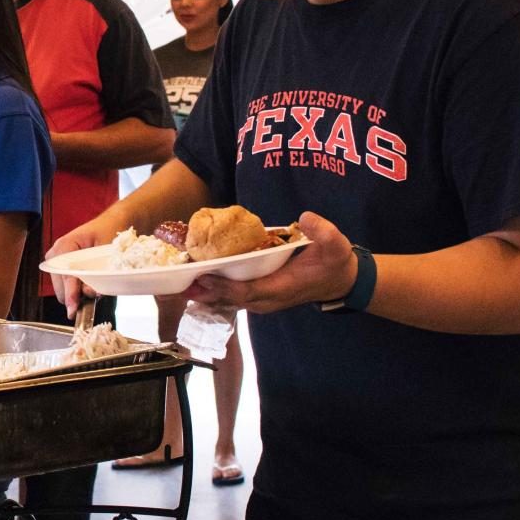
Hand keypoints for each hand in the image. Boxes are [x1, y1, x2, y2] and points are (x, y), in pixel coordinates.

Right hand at [46, 213, 126, 316]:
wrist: (114, 223)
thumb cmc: (110, 230)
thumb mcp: (106, 250)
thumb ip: (97, 272)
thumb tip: (90, 292)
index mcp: (63, 246)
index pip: (64, 275)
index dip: (70, 293)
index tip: (73, 308)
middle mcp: (56, 256)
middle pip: (60, 287)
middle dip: (76, 296)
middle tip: (96, 294)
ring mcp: (59, 264)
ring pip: (64, 290)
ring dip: (79, 295)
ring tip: (96, 287)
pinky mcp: (65, 270)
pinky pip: (69, 288)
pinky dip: (80, 292)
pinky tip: (91, 287)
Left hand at [187, 210, 356, 313]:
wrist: (340, 279)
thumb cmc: (334, 262)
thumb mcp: (336, 244)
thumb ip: (323, 231)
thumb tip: (305, 218)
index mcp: (282, 288)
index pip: (248, 292)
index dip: (224, 287)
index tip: (203, 277)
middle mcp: (268, 299)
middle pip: (230, 299)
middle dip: (205, 292)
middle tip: (178, 282)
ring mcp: (262, 300)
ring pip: (228, 300)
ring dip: (205, 293)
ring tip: (178, 283)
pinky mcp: (259, 295)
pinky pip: (232, 295)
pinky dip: (214, 289)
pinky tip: (195, 279)